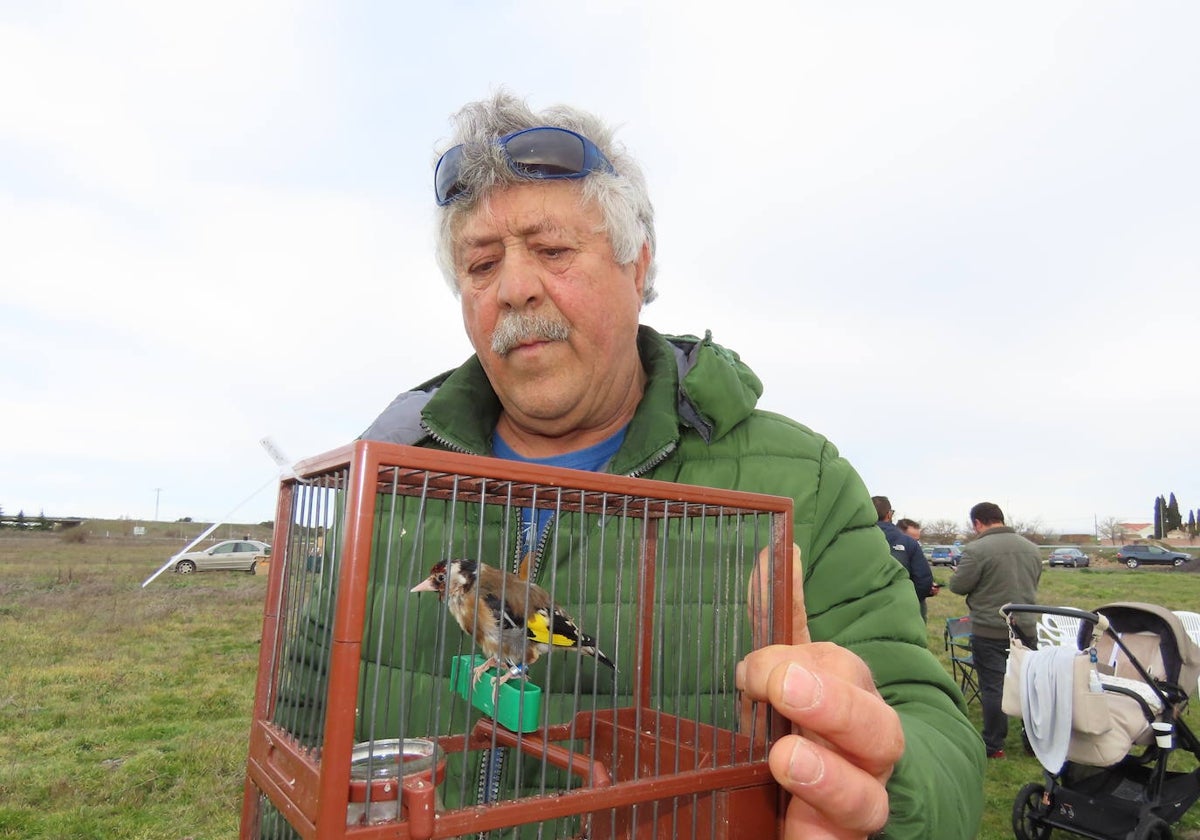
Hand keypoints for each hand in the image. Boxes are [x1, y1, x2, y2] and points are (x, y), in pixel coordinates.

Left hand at [739, 545, 903, 837]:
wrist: (838, 809)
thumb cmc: (816, 728)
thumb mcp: (793, 672)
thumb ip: (783, 621)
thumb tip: (773, 552)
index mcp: (853, 700)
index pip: (841, 672)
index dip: (798, 663)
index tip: (751, 669)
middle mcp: (866, 754)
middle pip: (875, 729)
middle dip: (832, 705)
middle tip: (784, 686)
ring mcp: (858, 805)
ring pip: (865, 799)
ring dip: (828, 778)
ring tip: (784, 758)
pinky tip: (796, 834)